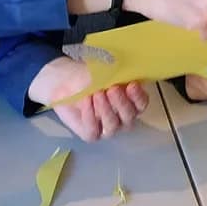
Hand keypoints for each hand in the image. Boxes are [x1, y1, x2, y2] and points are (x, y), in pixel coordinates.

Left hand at [27, 56, 149, 142]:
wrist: (65, 82)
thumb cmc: (88, 76)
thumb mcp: (102, 71)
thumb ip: (114, 75)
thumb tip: (123, 74)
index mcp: (130, 102)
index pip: (141, 104)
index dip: (138, 97)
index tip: (131, 85)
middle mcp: (122, 118)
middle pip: (129, 116)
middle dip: (121, 103)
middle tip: (112, 89)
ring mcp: (107, 128)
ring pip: (113, 125)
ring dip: (106, 109)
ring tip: (97, 94)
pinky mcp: (91, 134)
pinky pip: (93, 130)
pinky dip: (90, 115)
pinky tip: (87, 101)